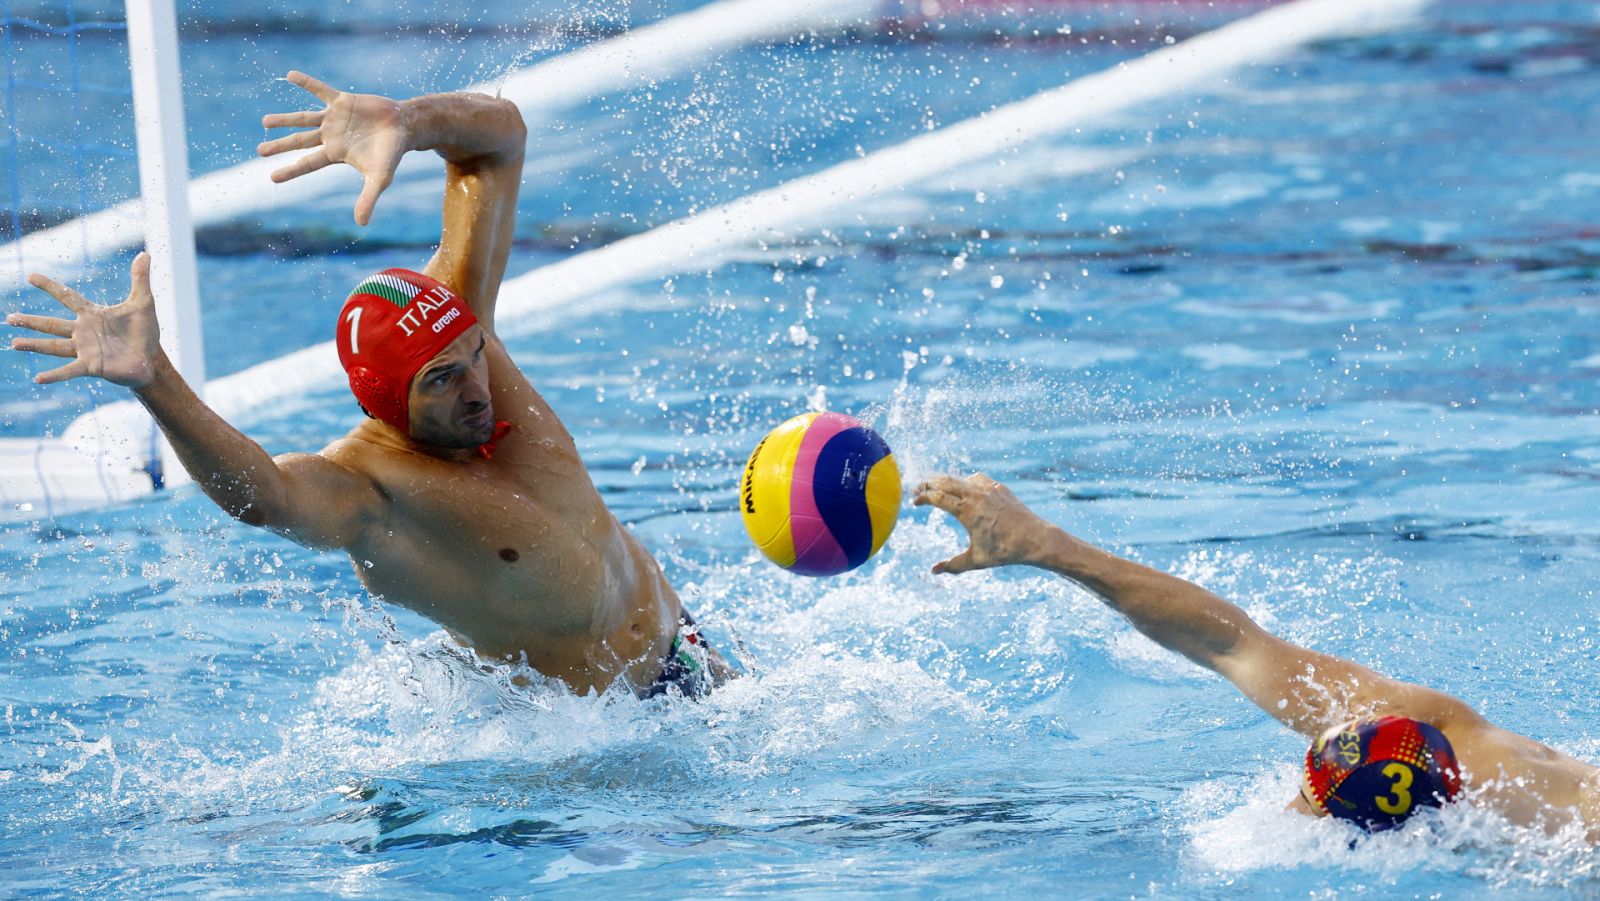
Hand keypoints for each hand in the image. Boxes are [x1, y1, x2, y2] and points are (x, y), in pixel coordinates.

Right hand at [10, 252, 161, 387]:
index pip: (66, 296)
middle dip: (31, 321)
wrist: (151, 359)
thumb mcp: (143, 303)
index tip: (30, 276)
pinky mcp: (92, 366)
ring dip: (34, 345)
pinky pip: (70, 370)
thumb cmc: (144, 332)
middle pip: (52, 324)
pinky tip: (39, 379)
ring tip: (14, 343)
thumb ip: (140, 279)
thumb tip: (145, 254)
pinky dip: (55, 375)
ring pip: (54, 346)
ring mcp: (85, 350)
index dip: (50, 286)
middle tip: (9, 318)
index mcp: (91, 314)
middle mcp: (83, 332)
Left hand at [258, 70, 407, 225]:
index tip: (272, 178)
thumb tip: (361, 224)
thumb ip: (368, 199)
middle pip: (300, 142)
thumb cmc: (391, 154)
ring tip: (265, 122)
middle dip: (280, 146)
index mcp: (335, 154)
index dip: (291, 170)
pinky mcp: (342, 101)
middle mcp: (330, 136)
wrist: (405, 127)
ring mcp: (334, 118)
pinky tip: (289, 76)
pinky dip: (306, 83)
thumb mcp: (380, 179)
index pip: (308, 164)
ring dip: (285, 120)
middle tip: (260, 151)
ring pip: (304, 118)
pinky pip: (320, 90)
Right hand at [913, 473, 1053, 573]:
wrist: (1036, 539)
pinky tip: (964, 488)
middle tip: (917, 489)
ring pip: (960, 478)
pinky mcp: (999, 488)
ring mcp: (989, 489)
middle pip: (945, 481)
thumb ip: (953, 565)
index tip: (914, 502)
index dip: (922, 497)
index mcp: (967, 511)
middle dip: (928, 484)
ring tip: (936, 487)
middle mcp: (976, 495)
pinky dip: (965, 481)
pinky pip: (977, 479)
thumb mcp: (976, 560)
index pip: (937, 497)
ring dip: (945, 481)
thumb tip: (934, 571)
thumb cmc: (1005, 551)